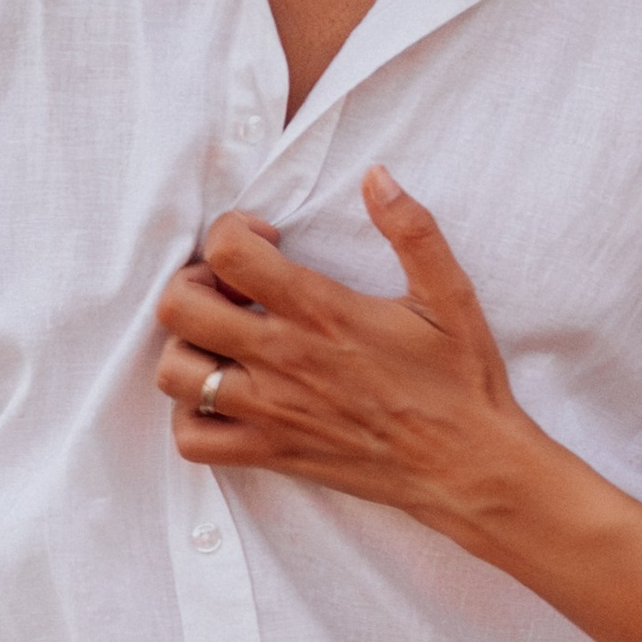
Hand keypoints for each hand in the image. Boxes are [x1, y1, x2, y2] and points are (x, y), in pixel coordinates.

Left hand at [155, 169, 544, 546]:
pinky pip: (192, 440)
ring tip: (224, 342)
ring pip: (174, 374)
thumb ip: (411, 229)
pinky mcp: (271, 454)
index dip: (233, 230)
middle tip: (230, 288)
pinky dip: (193, 417)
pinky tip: (226, 398)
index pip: (229, 251)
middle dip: (193, 282)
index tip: (266, 240)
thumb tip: (377, 176)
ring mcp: (271, 411)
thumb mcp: (448, 294)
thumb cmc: (460, 381)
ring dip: (187, 348)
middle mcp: (284, 359)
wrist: (468, 466)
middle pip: (180, 307)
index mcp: (322, 311)